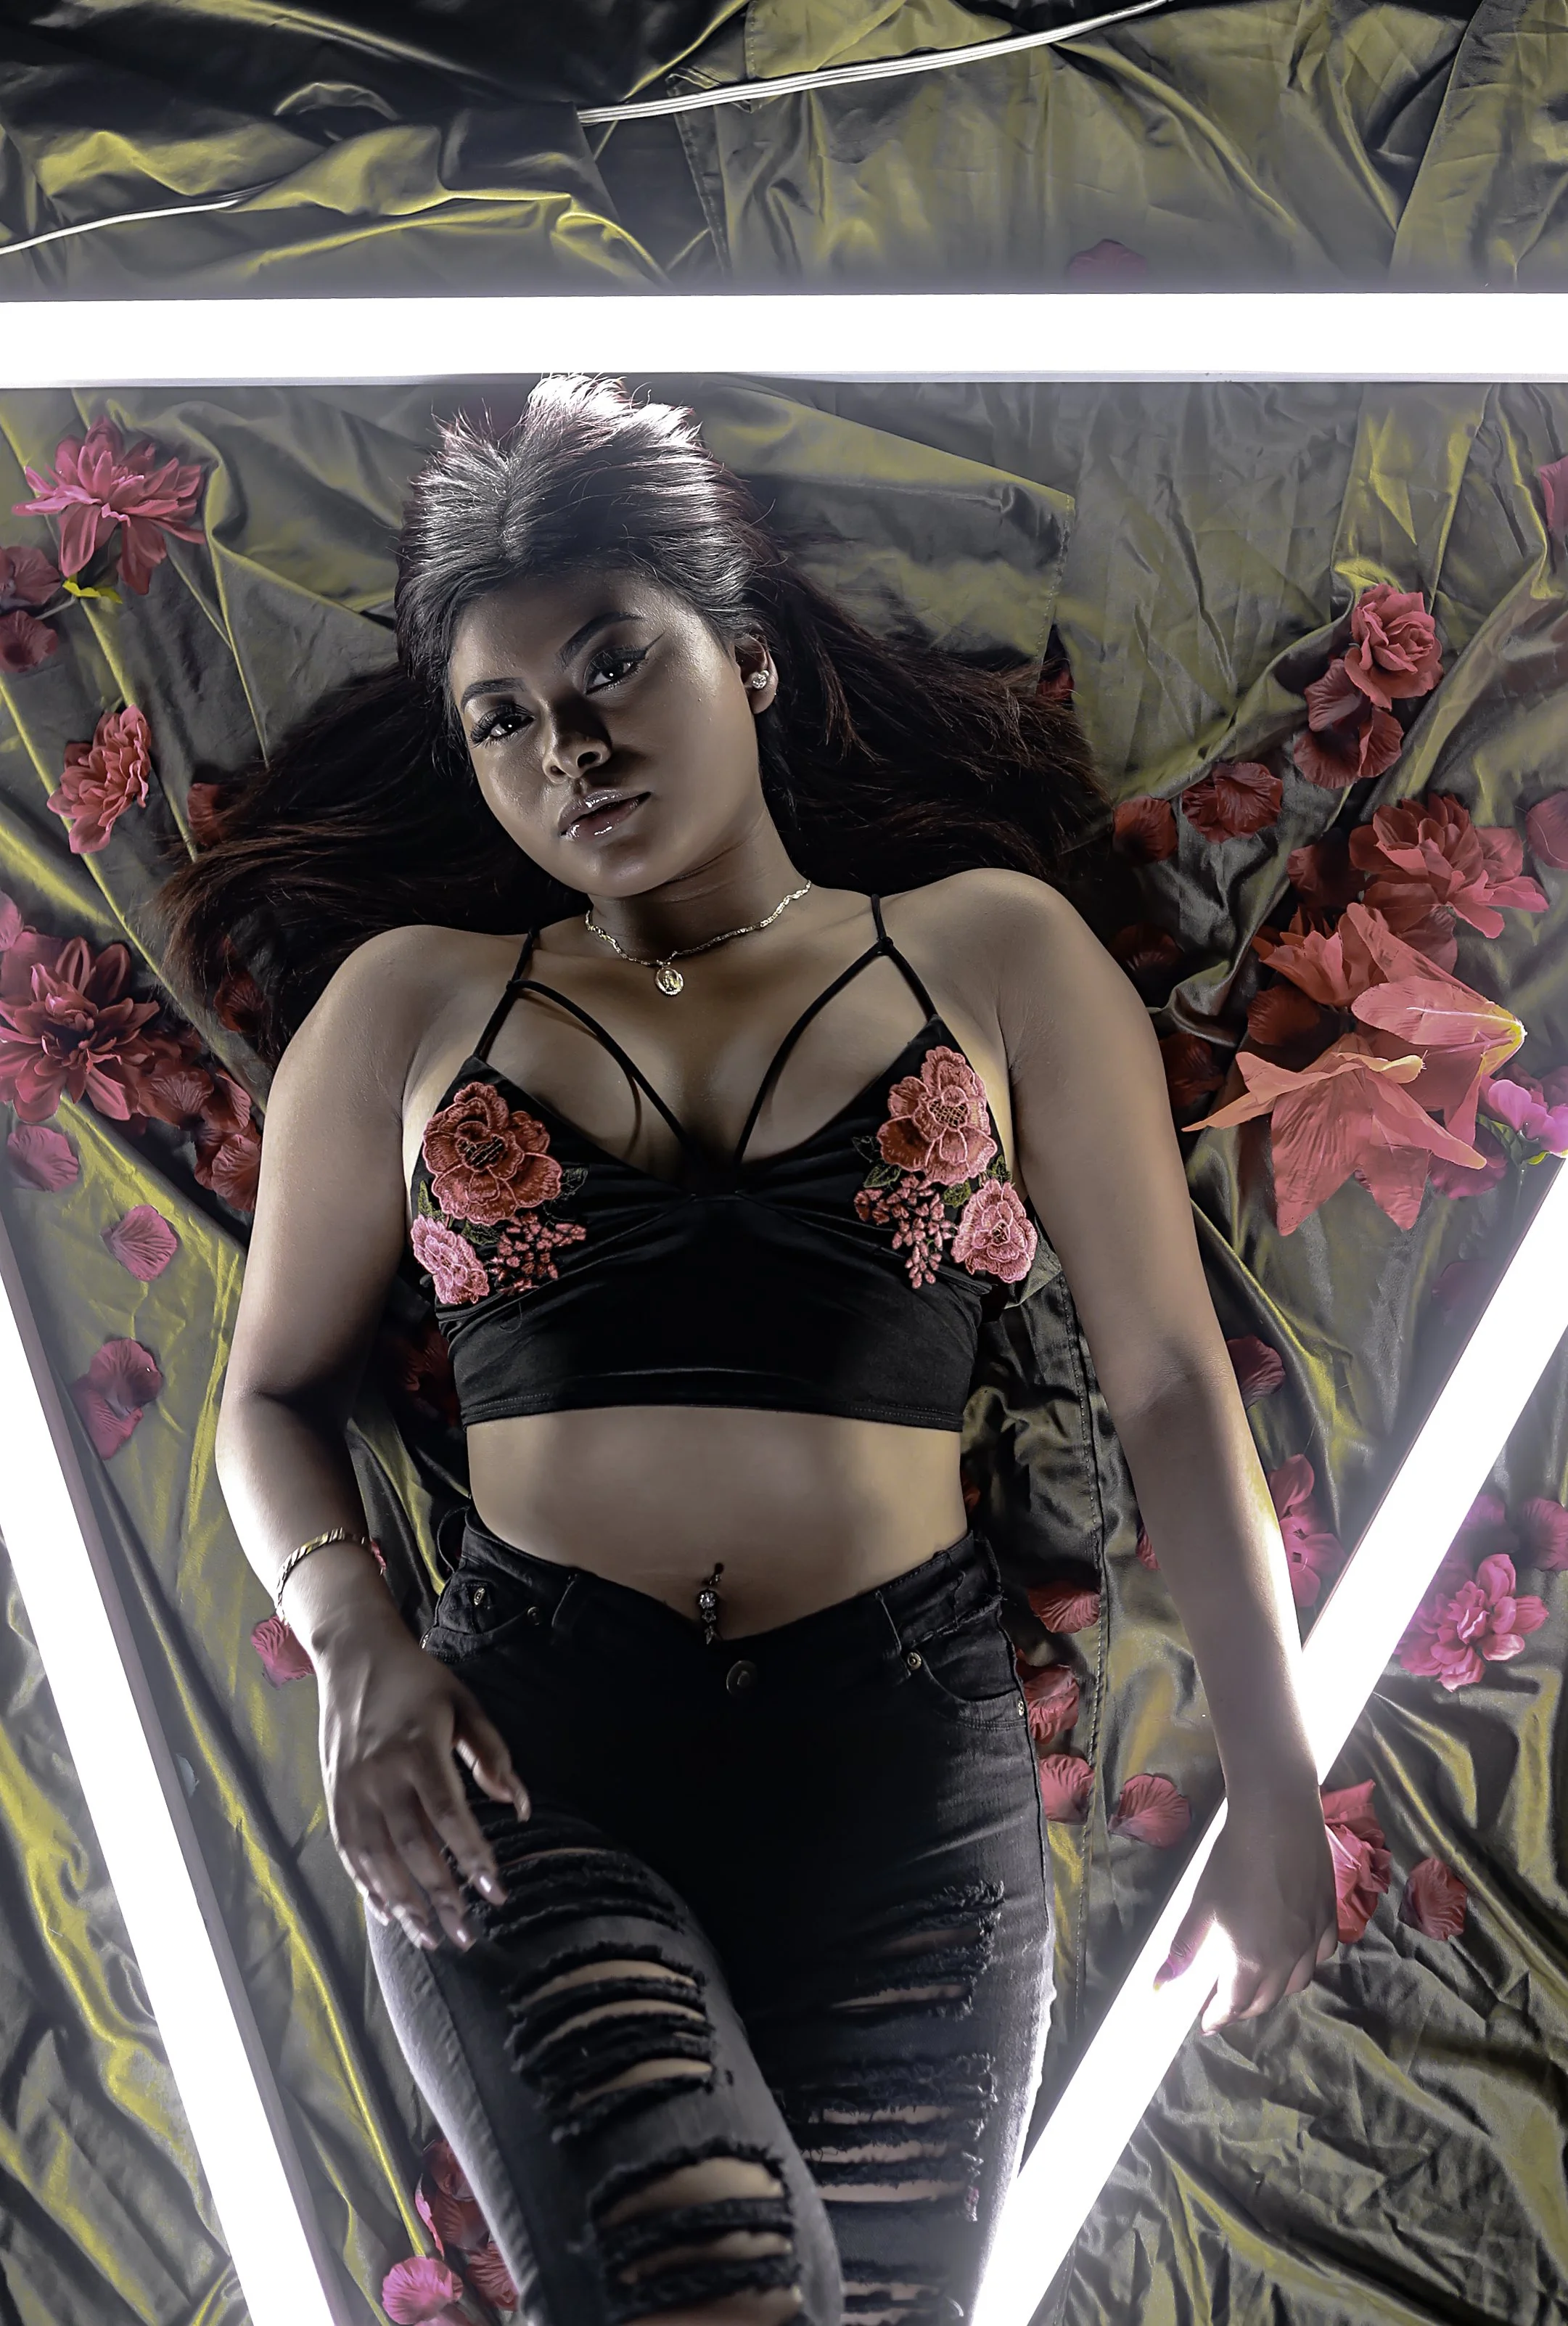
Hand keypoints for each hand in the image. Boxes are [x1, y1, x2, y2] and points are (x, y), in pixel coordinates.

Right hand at [314, 1615, 531, 1952]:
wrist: (354, 1656)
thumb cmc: (419, 1682)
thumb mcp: (464, 1704)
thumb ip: (492, 1754)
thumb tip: (519, 1805)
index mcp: (418, 1748)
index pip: (447, 1815)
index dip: (472, 1856)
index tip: (495, 1891)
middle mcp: (380, 1774)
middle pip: (413, 1847)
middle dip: (442, 1896)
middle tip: (468, 1934)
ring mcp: (352, 1788)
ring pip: (379, 1859)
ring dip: (406, 1904)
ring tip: (432, 1938)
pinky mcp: (334, 1796)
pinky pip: (350, 1852)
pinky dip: (368, 1887)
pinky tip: (390, 1914)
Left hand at [1156, 1787, 1338, 2033]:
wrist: (1277, 1818)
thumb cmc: (1233, 1859)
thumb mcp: (1202, 1903)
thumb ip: (1184, 1947)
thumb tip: (1160, 1982)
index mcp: (1252, 1960)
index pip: (1235, 2004)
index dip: (1219, 2017)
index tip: (1208, 2023)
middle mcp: (1287, 1958)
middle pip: (1267, 1999)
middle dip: (1244, 2006)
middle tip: (1227, 2002)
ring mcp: (1313, 1939)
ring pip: (1298, 1982)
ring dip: (1276, 1990)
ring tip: (1258, 1982)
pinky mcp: (1329, 1917)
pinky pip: (1321, 1954)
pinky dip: (1305, 1963)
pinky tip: (1294, 1953)